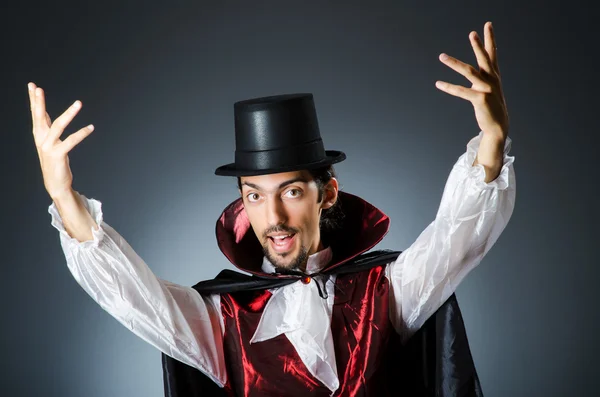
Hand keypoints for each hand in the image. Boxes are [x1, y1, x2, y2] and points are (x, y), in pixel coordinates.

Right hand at [28, 82, 94, 198]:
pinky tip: (91, 127)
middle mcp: (41, 139)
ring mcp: (48, 147)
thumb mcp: (49, 142)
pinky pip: (72, 141)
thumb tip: (45, 113)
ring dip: (69, 113)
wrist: (55, 184)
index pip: (36, 114)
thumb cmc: (54, 162)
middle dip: (38, 102)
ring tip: (78, 103)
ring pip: (58, 126)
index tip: (32, 86)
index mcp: (39, 135)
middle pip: (39, 116)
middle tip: (38, 88)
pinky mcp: (58, 154)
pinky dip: (82, 133)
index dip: (34, 100)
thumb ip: (48, 128)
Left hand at [435, 22, 508, 140]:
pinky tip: (438, 83)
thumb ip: (484, 76)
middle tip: (472, 32)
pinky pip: (461, 91)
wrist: (498, 126)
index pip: (492, 53)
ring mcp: (487, 89)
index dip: (489, 39)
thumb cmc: (491, 107)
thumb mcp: (489, 88)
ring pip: (469, 72)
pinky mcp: (480, 99)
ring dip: (454, 63)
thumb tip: (477, 68)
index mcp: (494, 76)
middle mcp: (492, 80)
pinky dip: (448, 87)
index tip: (487, 25)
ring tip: (442, 56)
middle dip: (478, 45)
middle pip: (484, 58)